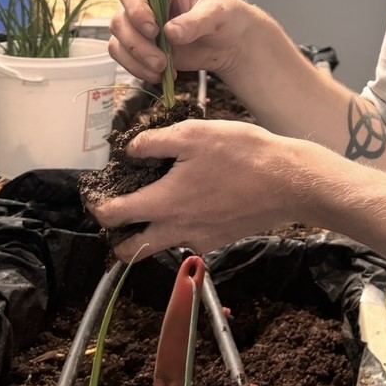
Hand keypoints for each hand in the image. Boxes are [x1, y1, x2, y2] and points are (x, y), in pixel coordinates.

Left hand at [89, 117, 298, 262]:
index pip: (113, 217)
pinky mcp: (219, 240)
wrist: (290, 181)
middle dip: (116, 237)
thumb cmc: (243, 153)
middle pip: (130, 251)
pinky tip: (195, 199)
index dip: (96, 206)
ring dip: (149, 230)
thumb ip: (154, 142)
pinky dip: (181, 225)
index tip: (95, 195)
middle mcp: (177, 230)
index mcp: (164, 203)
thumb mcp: (194, 133)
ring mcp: (199, 239)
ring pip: (160, 245)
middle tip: (119, 213)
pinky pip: (188, 238)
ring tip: (157, 200)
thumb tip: (129, 150)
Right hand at [108, 0, 267, 84]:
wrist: (232, 43)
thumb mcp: (217, 13)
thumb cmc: (226, 16)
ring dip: (135, 59)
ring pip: (119, 42)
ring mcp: (141, 28)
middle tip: (160, 60)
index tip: (154, 29)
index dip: (136, 9)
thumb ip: (195, 22)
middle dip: (137, 44)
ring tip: (161, 70)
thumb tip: (170, 33)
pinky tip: (160, 75)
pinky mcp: (142, 50)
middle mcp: (145, 4)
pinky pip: (126, 59)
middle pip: (120, 20)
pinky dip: (138, 69)